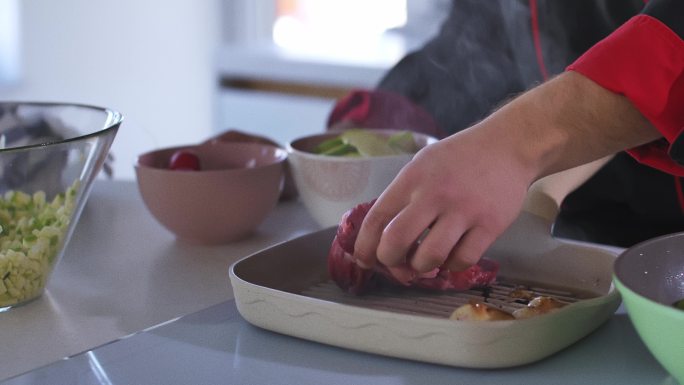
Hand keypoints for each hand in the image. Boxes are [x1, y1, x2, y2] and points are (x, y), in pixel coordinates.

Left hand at [352, 71, 659, 273]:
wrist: (509, 145)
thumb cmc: (461, 157)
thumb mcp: (423, 164)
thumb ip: (403, 194)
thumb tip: (378, 233)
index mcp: (412, 178)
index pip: (377, 217)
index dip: (364, 245)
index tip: (363, 259)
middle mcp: (434, 194)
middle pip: (396, 241)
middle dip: (389, 261)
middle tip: (395, 264)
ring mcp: (463, 211)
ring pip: (429, 257)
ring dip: (421, 267)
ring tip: (424, 262)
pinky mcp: (489, 225)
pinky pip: (462, 260)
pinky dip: (451, 266)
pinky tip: (451, 258)